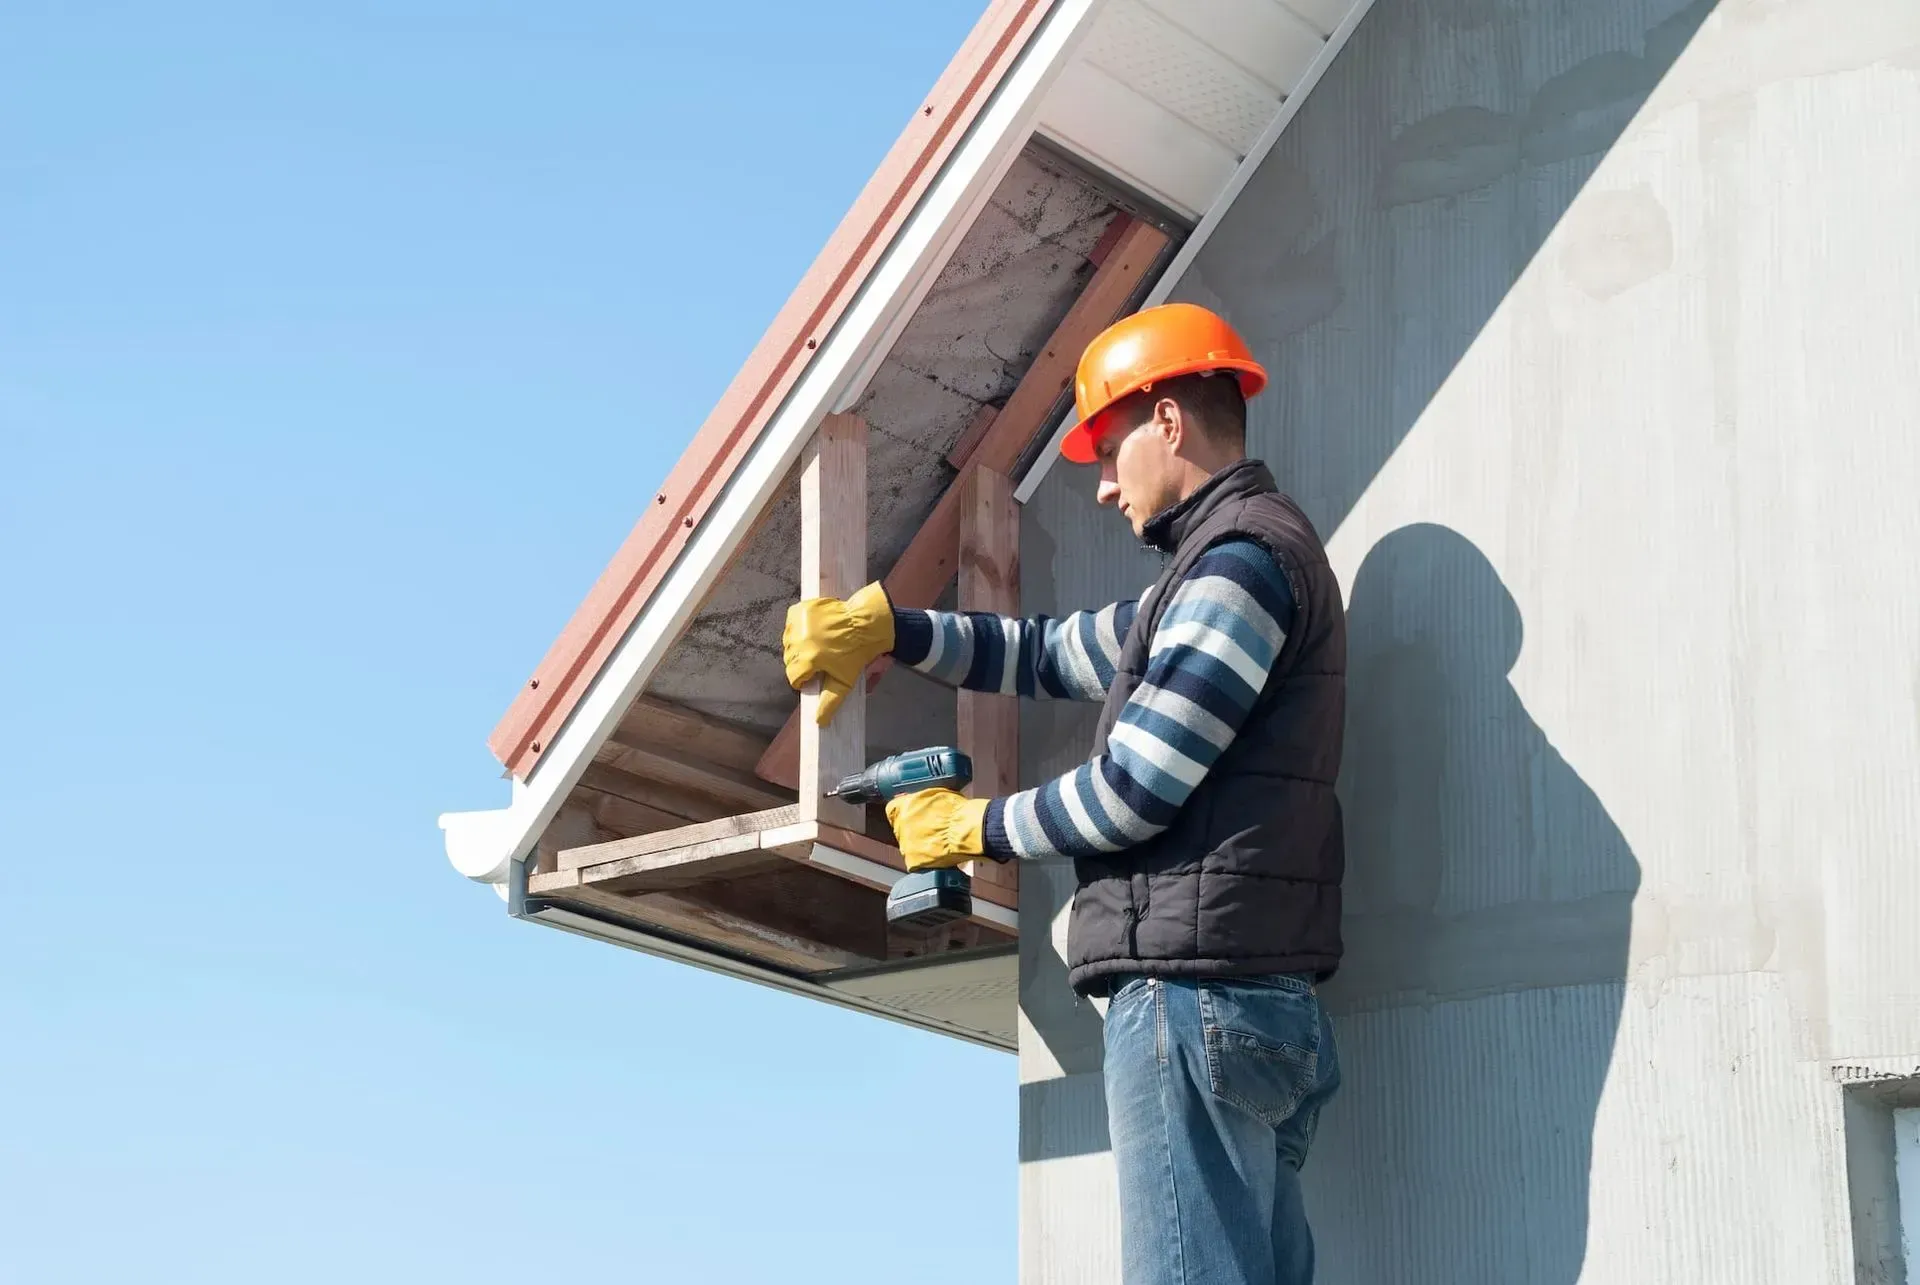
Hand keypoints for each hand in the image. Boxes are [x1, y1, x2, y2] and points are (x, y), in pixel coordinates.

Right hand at [782, 581, 893, 724]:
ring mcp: (799, 623)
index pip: (793, 677)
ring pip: (789, 642)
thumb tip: (819, 722)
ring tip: (819, 644)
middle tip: (820, 659)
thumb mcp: (844, 681)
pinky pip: (791, 624)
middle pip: (790, 660)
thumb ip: (829, 702)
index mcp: (808, 659)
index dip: (804, 680)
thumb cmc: (857, 652)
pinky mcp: (800, 610)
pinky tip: (814, 630)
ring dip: (799, 645)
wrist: (866, 622)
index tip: (814, 675)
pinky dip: (799, 628)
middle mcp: (799, 641)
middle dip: (802, 663)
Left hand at [885, 788, 989, 869]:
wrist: (967, 829)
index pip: (892, 810)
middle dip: (911, 830)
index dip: (902, 813)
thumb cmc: (958, 811)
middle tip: (928, 831)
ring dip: (918, 846)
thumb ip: (922, 800)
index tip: (909, 815)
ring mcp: (906, 845)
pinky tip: (936, 856)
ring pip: (907, 846)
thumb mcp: (937, 795)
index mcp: (904, 807)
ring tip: (936, 844)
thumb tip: (918, 803)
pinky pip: (915, 862)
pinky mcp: (914, 862)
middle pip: (900, 829)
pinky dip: (924, 861)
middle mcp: (901, 825)